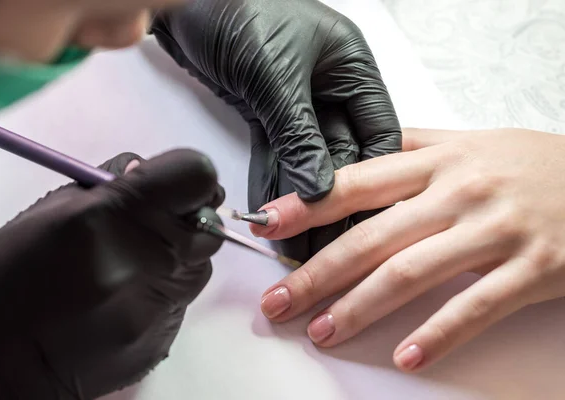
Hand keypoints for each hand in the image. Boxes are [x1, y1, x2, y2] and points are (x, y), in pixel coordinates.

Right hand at [0, 150, 224, 398]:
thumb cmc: (6, 285)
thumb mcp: (50, 211)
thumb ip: (110, 185)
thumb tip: (148, 172)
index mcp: (113, 220)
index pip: (197, 176)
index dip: (188, 174)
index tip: (175, 182)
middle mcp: (147, 265)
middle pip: (209, 223)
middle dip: (187, 216)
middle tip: (151, 224)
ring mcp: (160, 310)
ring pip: (200, 265)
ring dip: (176, 257)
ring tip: (128, 267)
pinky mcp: (162, 342)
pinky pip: (180, 304)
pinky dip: (161, 294)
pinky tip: (121, 302)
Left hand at [150, 0, 399, 258]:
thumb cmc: (237, 7)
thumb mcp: (276, 73)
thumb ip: (300, 133)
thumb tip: (320, 188)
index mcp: (351, 67)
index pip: (378, 134)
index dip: (376, 179)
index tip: (367, 219)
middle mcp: (331, 87)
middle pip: (343, 155)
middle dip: (335, 202)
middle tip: (328, 244)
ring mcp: (298, 103)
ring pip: (307, 162)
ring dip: (302, 202)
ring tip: (301, 242)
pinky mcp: (266, 113)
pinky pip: (275, 156)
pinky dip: (273, 185)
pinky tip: (274, 217)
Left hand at [253, 128, 564, 371]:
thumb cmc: (531, 164)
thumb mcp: (469, 142)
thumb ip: (413, 146)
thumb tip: (358, 151)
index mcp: (439, 162)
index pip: (356, 183)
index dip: (306, 205)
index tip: (268, 226)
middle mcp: (459, 193)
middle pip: (371, 236)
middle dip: (317, 272)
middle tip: (279, 301)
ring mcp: (495, 232)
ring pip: (410, 272)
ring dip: (359, 307)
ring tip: (322, 331)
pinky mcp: (531, 270)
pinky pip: (475, 307)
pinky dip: (437, 335)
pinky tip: (405, 356)